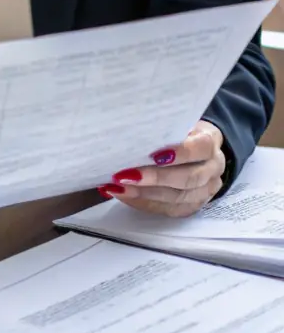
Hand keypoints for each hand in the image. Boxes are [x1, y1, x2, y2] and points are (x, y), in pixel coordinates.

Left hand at [97, 121, 225, 217]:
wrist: (197, 148)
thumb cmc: (179, 131)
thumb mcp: (175, 122)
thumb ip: (161, 129)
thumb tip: (129, 133)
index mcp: (210, 142)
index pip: (200, 148)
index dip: (180, 153)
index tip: (153, 155)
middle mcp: (213, 168)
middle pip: (188, 178)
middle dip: (155, 178)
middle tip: (125, 176)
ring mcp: (206, 190)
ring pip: (179, 198)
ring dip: (146, 194)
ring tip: (119, 188)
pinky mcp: (194, 205)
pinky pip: (171, 210)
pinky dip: (146, 203)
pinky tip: (126, 196)